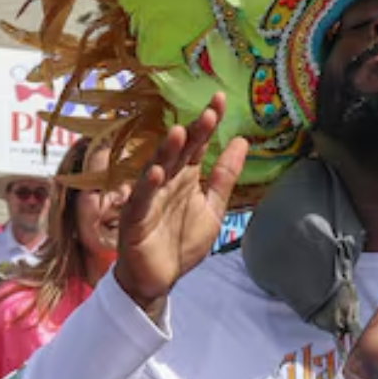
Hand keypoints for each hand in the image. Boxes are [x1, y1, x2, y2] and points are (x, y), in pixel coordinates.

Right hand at [113, 92, 248, 313]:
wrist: (158, 279)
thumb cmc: (181, 242)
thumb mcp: (212, 209)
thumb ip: (224, 178)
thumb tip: (242, 141)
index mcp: (186, 177)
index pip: (198, 145)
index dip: (208, 124)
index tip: (220, 99)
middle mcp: (167, 181)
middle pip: (180, 152)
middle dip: (193, 132)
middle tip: (208, 113)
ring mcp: (149, 197)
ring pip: (158, 169)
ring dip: (167, 152)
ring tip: (180, 133)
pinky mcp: (135, 218)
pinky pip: (141, 199)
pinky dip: (148, 186)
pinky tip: (157, 173)